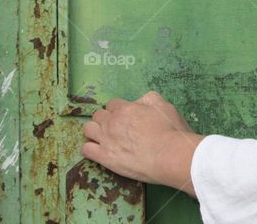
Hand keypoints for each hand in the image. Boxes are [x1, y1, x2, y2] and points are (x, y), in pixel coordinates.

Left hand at [81, 90, 205, 197]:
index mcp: (126, 108)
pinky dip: (90, 149)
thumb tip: (140, 101)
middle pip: (98, 115)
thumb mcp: (164, 106)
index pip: (112, 104)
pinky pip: (86, 149)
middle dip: (105, 119)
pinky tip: (99, 151)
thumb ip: (149, 99)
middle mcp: (112, 122)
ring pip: (88, 129)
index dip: (118, 109)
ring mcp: (106, 140)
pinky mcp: (104, 157)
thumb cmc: (170, 131)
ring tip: (104, 138)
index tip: (124, 117)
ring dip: (94, 131)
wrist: (169, 155)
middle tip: (115, 128)